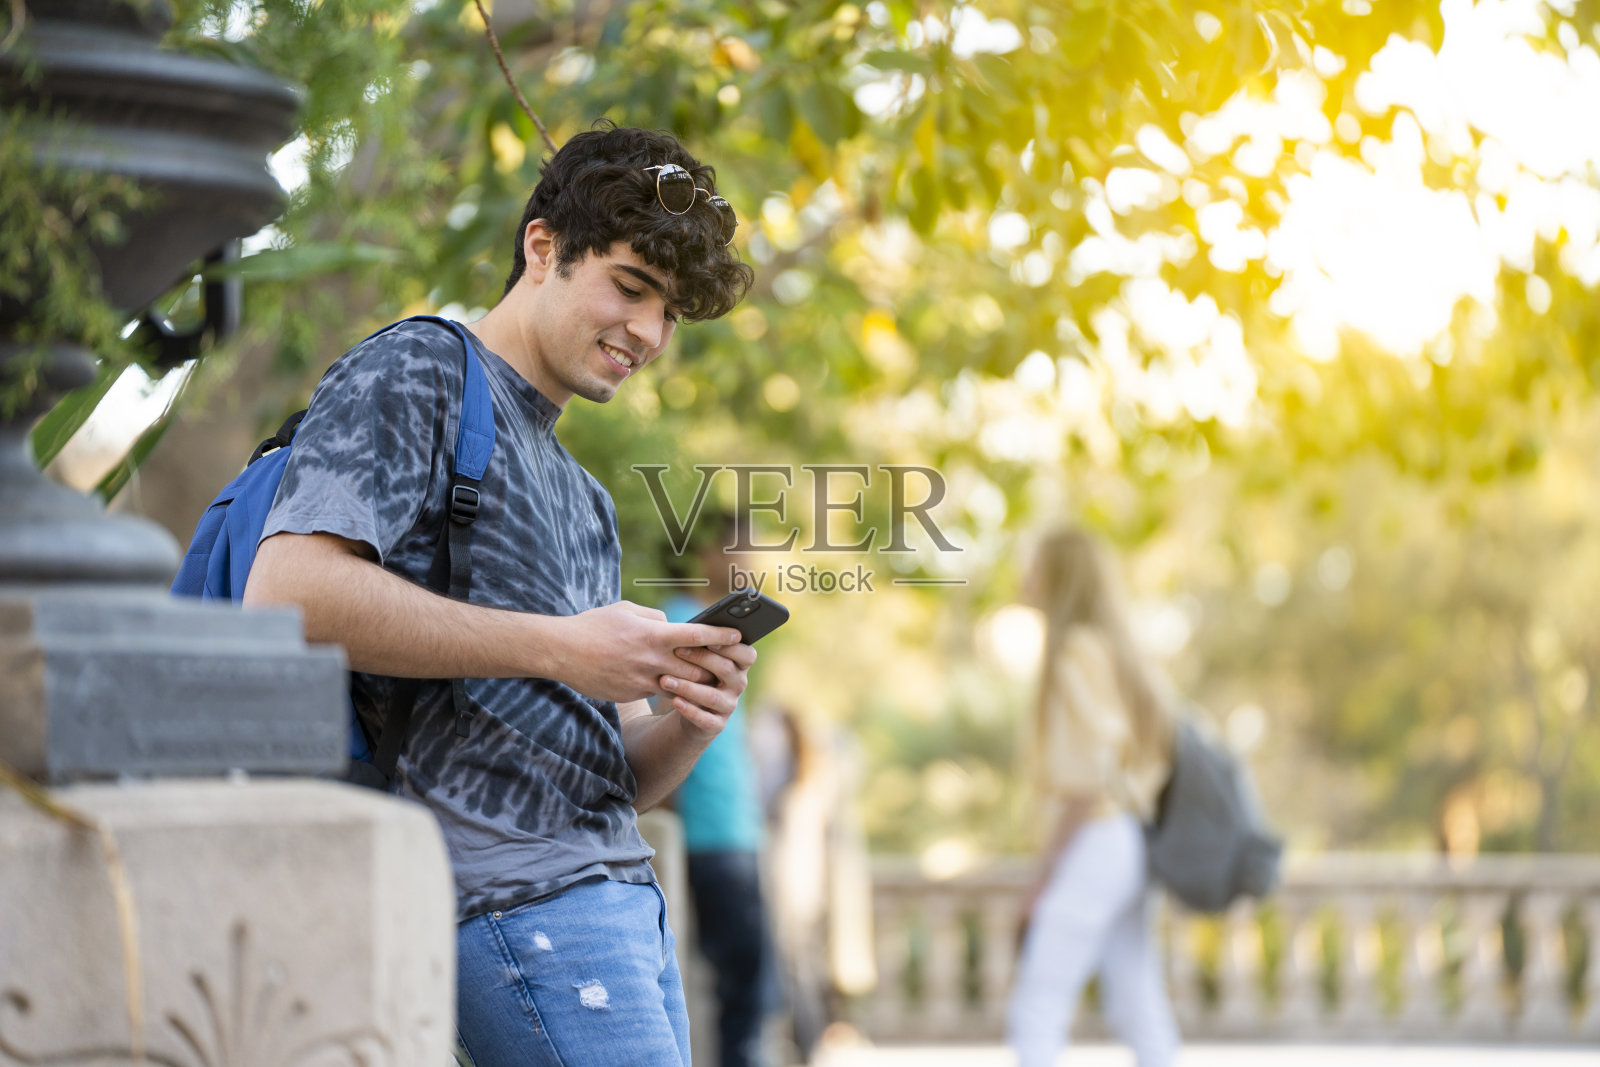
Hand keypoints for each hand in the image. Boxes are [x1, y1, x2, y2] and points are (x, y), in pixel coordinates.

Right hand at [553, 601, 744, 703]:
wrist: (560, 652)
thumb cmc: (593, 625)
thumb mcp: (626, 610)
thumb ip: (654, 618)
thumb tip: (672, 625)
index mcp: (653, 634)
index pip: (697, 635)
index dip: (721, 635)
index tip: (738, 634)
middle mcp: (652, 660)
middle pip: (696, 667)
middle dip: (713, 665)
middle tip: (726, 661)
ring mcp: (642, 680)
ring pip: (679, 684)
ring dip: (692, 680)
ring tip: (701, 674)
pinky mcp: (631, 694)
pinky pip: (655, 691)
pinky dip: (664, 685)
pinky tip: (665, 680)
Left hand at [659, 640, 757, 736]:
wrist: (692, 711)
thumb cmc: (695, 673)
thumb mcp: (701, 659)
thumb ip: (703, 644)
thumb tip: (691, 625)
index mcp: (739, 665)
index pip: (747, 654)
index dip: (731, 646)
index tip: (710, 638)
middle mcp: (738, 685)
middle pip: (727, 669)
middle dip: (701, 659)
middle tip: (677, 650)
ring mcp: (729, 705)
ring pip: (712, 696)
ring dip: (687, 686)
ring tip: (665, 680)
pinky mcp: (716, 725)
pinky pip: (705, 719)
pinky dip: (689, 710)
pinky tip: (675, 701)